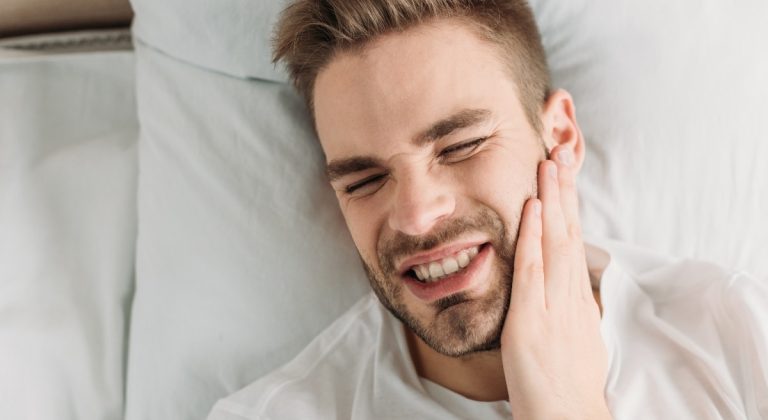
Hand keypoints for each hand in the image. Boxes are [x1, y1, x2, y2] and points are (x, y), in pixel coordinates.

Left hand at [500, 146, 610, 419]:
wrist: (566, 416)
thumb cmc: (566, 382)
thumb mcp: (573, 337)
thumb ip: (566, 306)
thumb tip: (563, 285)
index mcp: (576, 299)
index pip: (574, 242)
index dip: (570, 207)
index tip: (564, 176)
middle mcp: (569, 296)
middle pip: (569, 233)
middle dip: (564, 192)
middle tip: (559, 152)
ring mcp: (552, 307)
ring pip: (556, 242)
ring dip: (552, 201)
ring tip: (548, 164)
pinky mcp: (531, 321)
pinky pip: (533, 271)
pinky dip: (534, 237)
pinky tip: (533, 209)